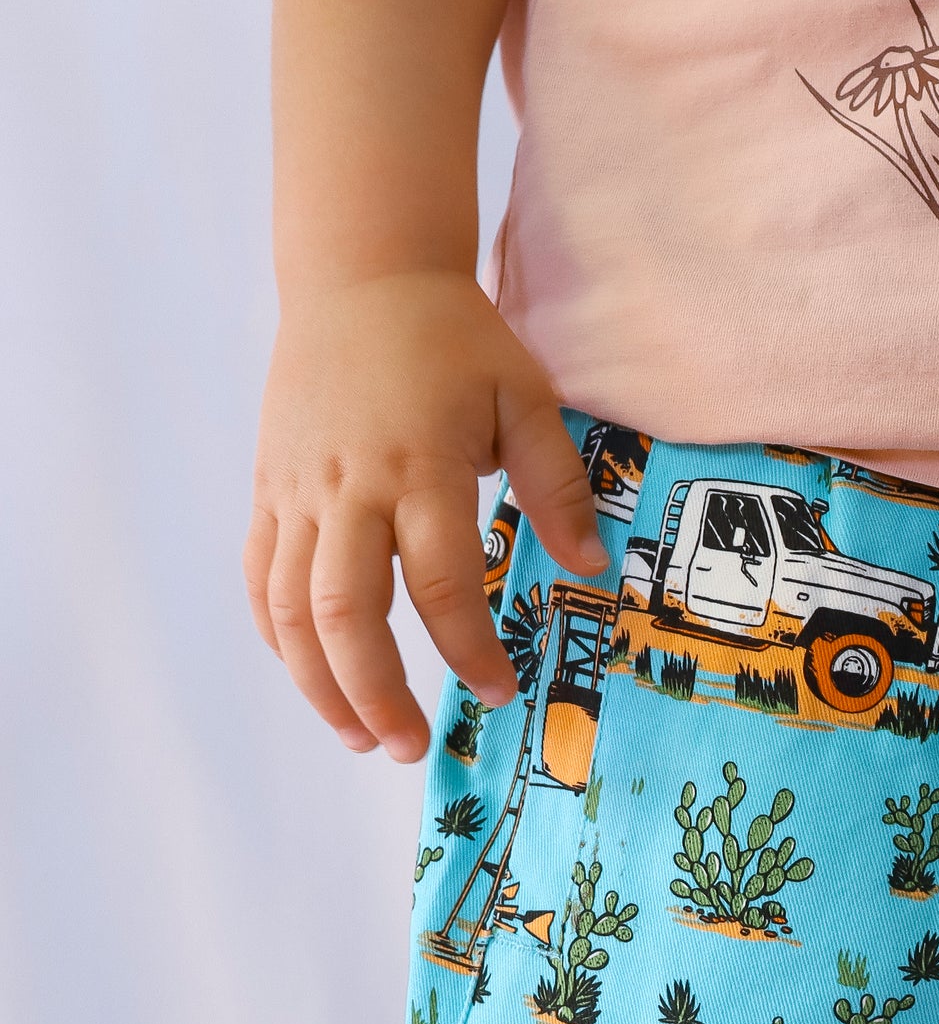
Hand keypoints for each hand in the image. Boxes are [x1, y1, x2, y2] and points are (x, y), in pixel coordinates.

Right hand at [244, 270, 607, 760]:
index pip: (440, 582)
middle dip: (375, 691)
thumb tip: (593, 568)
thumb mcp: (526, 397)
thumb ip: (560, 486)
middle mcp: (350, 487)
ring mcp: (299, 491)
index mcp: (421, 468)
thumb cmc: (454, 340)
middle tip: (409, 747)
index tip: (500, 691)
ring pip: (289, 607)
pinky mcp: (270, 489)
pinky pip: (260, 577)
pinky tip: (314, 678)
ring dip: (319, 683)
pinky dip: (279, 636)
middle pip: (345, 612)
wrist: (361, 276)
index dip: (469, 648)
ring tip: (361, 736)